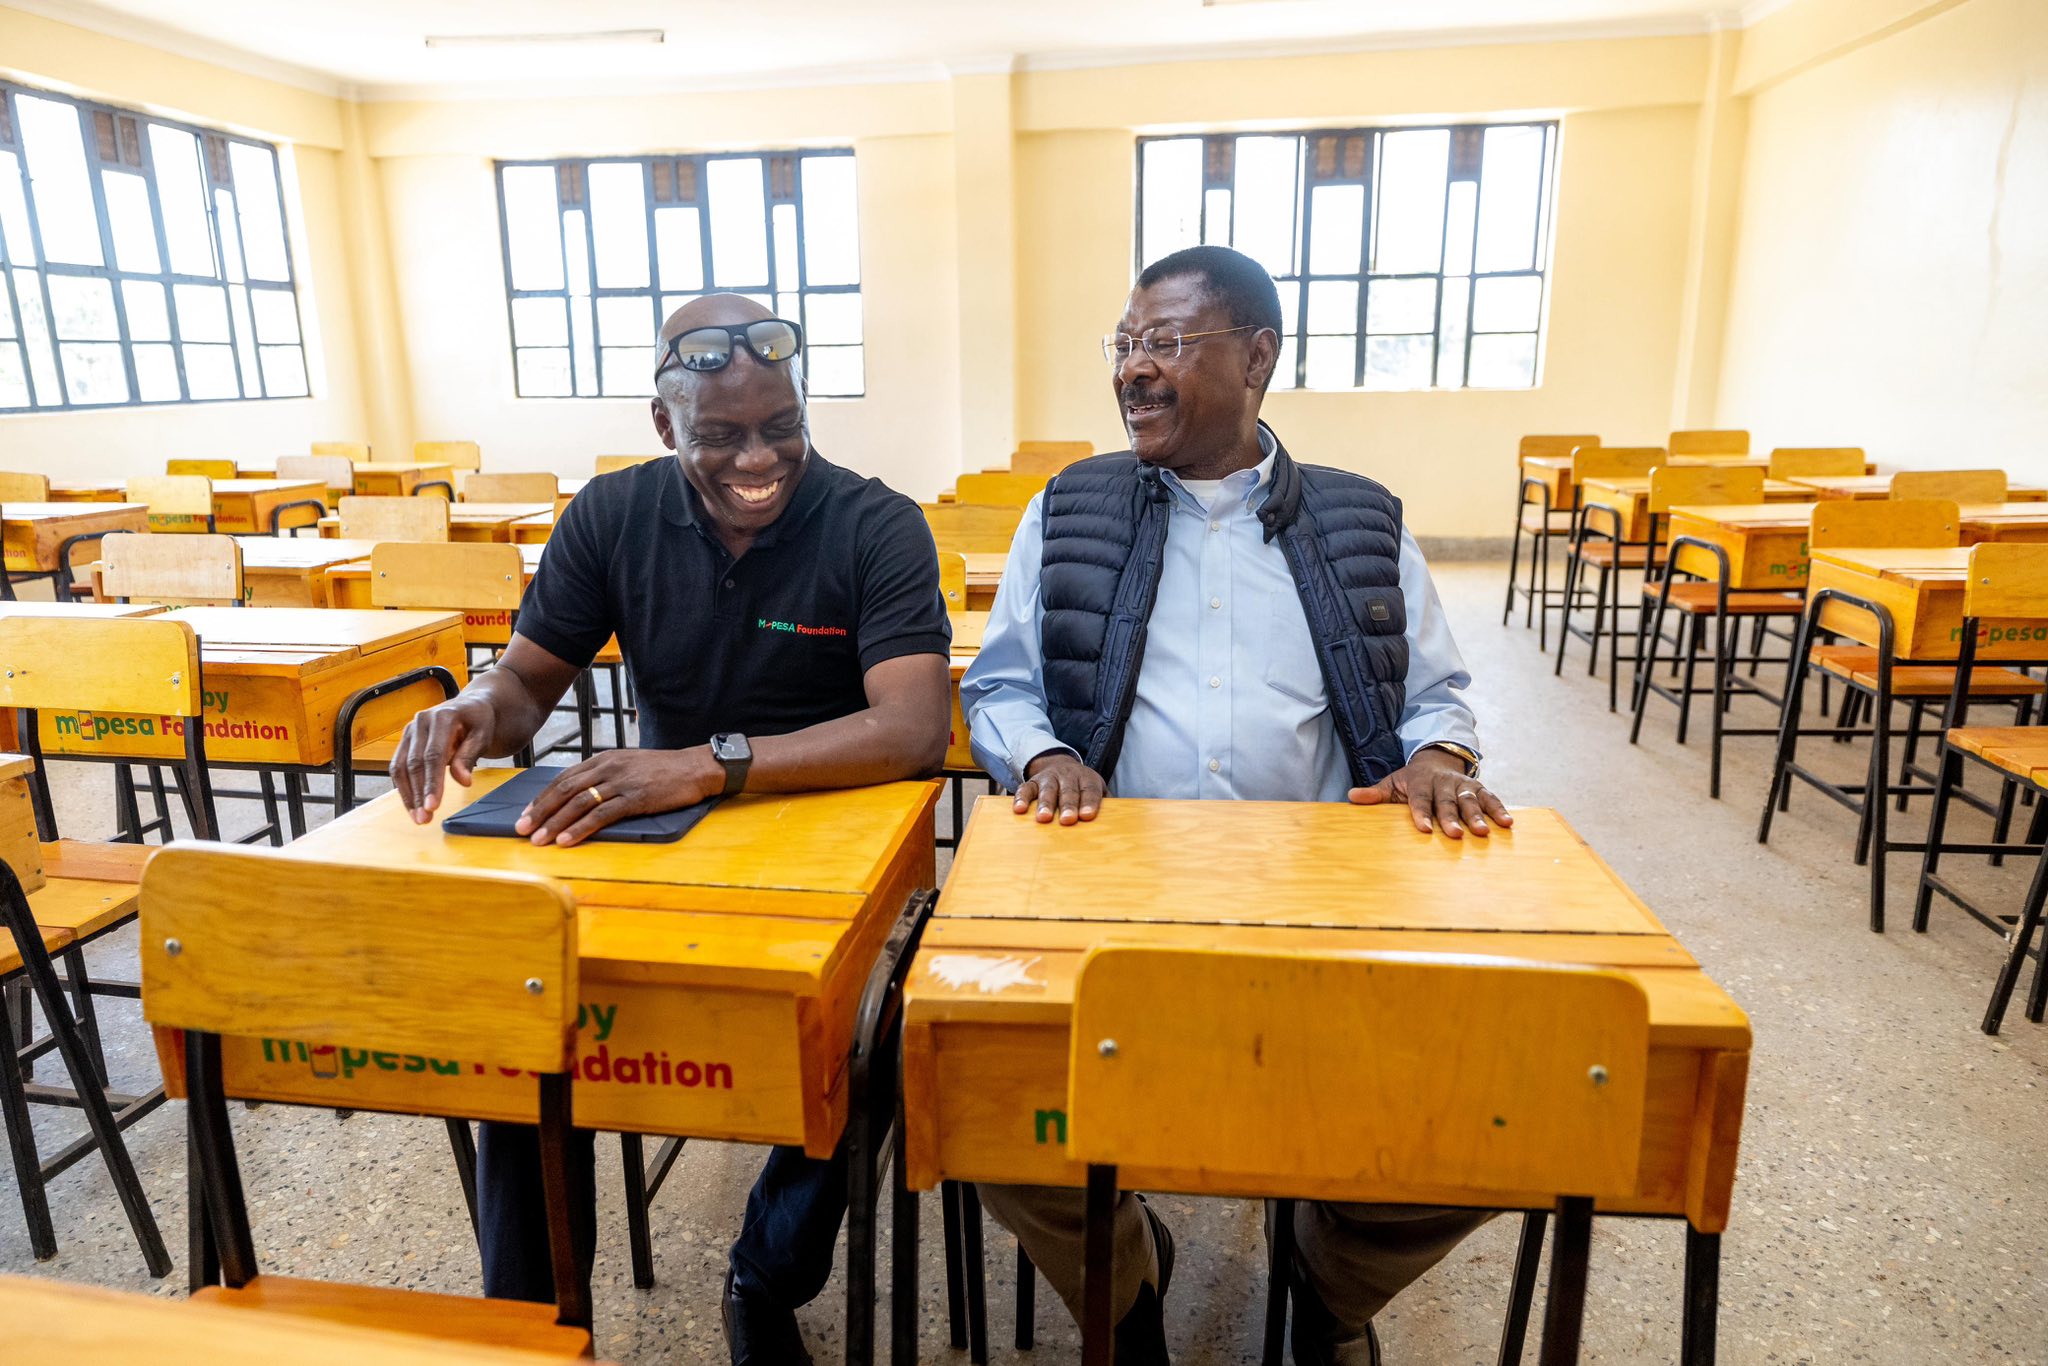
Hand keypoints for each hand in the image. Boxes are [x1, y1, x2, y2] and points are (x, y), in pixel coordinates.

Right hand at [390, 694, 500, 823]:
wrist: (471, 706)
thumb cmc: (479, 721)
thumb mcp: (483, 735)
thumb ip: (470, 755)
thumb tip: (463, 780)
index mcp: (442, 717)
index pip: (433, 755)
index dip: (432, 782)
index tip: (433, 806)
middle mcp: (421, 721)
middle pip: (414, 763)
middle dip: (418, 793)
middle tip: (424, 818)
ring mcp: (410, 730)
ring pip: (401, 767)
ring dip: (407, 794)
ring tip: (418, 817)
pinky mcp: (406, 740)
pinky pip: (398, 766)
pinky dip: (404, 787)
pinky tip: (412, 804)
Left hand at [514, 748, 723, 847]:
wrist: (696, 767)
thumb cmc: (664, 770)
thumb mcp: (629, 765)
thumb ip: (605, 777)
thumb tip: (581, 796)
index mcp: (603, 759)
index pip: (563, 778)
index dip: (542, 798)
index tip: (527, 814)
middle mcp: (607, 767)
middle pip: (564, 790)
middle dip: (540, 812)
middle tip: (521, 830)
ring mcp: (621, 782)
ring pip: (578, 803)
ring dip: (555, 823)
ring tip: (538, 840)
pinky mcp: (635, 798)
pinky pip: (601, 814)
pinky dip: (580, 828)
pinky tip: (567, 840)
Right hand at [1013, 751, 1104, 825]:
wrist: (1060, 765)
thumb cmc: (1082, 786)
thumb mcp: (1096, 789)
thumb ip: (1105, 802)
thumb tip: (1118, 821)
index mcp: (1087, 779)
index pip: (1090, 791)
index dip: (1089, 803)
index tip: (1088, 816)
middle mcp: (1068, 776)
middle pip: (1069, 791)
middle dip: (1068, 806)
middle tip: (1068, 820)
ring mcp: (1049, 778)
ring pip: (1047, 790)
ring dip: (1045, 804)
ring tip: (1044, 818)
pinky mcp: (1032, 782)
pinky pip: (1025, 788)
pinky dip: (1021, 798)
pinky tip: (1019, 809)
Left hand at [1347, 749, 1512, 838]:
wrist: (1436, 758)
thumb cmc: (1411, 780)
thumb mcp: (1392, 783)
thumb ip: (1375, 793)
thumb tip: (1351, 796)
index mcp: (1421, 782)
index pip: (1419, 799)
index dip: (1421, 813)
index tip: (1423, 829)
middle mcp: (1444, 782)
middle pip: (1447, 802)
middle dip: (1451, 819)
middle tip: (1456, 835)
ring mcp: (1463, 785)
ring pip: (1471, 800)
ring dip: (1478, 816)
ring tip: (1484, 833)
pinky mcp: (1479, 787)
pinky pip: (1490, 798)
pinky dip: (1499, 809)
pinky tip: (1508, 824)